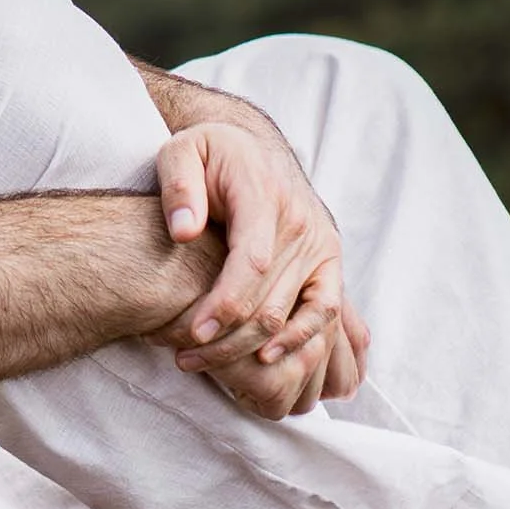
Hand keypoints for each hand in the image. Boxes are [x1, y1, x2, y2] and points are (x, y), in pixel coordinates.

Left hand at [151, 117, 368, 420]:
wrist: (253, 147)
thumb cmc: (210, 154)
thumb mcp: (182, 151)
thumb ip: (180, 187)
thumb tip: (185, 231)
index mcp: (265, 196)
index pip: (251, 262)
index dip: (223, 304)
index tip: (192, 333)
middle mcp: (302, 224)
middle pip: (270, 300)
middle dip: (227, 338)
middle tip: (184, 358)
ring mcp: (321, 245)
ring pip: (295, 315)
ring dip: (253, 348)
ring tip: (207, 361)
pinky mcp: (329, 261)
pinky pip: (325, 311)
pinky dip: (301, 340)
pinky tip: (265, 359)